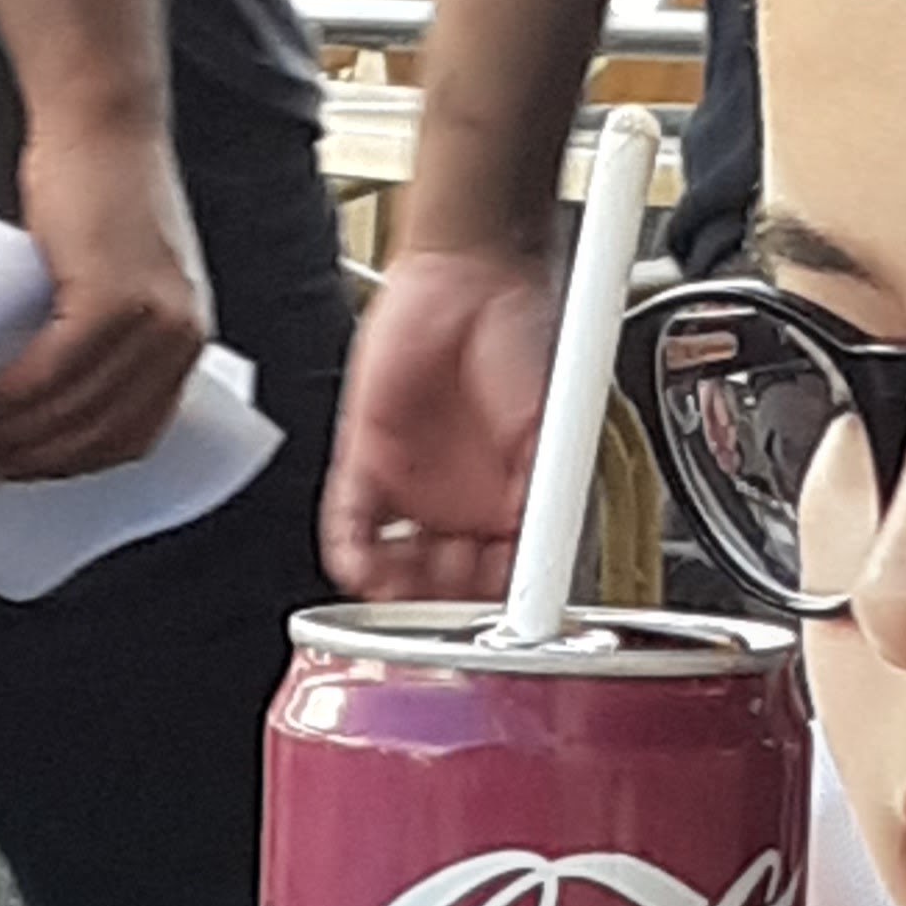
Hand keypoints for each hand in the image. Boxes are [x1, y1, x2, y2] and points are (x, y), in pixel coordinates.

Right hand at [0, 130, 214, 482]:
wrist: (103, 123)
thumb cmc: (101, 189)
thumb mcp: (117, 275)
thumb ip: (99, 333)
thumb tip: (38, 398)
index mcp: (186, 340)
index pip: (133, 434)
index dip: (72, 465)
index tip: (24, 474)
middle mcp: (180, 337)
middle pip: (99, 432)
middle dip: (30, 461)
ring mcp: (151, 320)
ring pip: (73, 409)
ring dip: (11, 437)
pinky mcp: (113, 297)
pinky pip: (55, 370)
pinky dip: (12, 396)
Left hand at [321, 238, 560, 598]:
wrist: (466, 277)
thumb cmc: (520, 338)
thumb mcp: (554, 424)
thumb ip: (547, 489)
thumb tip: (548, 550)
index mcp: (516, 506)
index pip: (506, 581)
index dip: (498, 611)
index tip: (495, 628)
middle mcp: (464, 506)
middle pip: (446, 586)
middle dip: (440, 607)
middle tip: (439, 615)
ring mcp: (414, 488)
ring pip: (397, 565)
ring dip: (393, 589)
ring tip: (397, 595)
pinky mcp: (367, 463)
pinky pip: (350, 521)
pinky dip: (351, 548)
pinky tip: (359, 562)